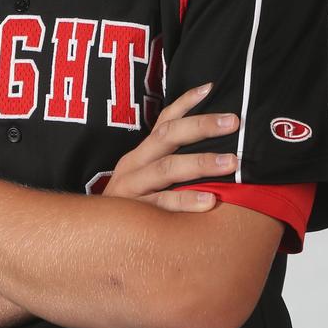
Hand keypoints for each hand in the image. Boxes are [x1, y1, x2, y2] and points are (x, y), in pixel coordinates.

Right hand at [102, 82, 238, 211]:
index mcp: (141, 155)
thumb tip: (218, 158)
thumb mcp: (147, 183)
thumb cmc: (133, 211)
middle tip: (234, 122)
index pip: (164, 121)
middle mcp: (134, 164)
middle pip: (167, 136)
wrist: (94, 240)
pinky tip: (209, 200)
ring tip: (231, 162)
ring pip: (166, 168)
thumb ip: (174, 171)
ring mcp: (131, 187)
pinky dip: (185, 200)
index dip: (185, 103)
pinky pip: (161, 204)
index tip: (211, 87)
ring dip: (200, 162)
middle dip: (201, 126)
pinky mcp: (132, 213)